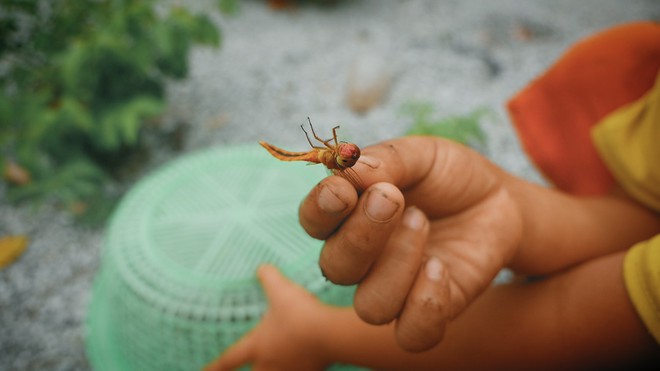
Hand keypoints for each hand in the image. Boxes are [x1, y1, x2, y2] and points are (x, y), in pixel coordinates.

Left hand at [204, 265, 329, 370]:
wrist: (330, 335)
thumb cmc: (300, 314)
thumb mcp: (281, 289)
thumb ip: (268, 277)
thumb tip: (262, 267)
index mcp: (257, 345)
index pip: (228, 360)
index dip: (214, 366)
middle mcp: (271, 364)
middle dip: (252, 370)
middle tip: (252, 366)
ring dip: (276, 369)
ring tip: (281, 363)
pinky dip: (300, 367)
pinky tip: (307, 359)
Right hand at [299, 136, 522, 351]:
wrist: (498, 200)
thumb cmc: (448, 176)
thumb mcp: (422, 155)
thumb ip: (386, 160)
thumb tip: (348, 168)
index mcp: (348, 215)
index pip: (314, 221)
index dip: (320, 210)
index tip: (343, 191)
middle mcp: (362, 258)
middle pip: (335, 268)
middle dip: (360, 236)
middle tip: (392, 199)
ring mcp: (394, 288)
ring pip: (370, 306)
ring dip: (396, 265)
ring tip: (422, 222)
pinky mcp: (428, 311)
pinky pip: (411, 334)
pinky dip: (424, 304)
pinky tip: (441, 267)